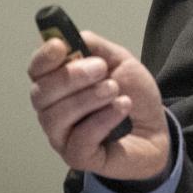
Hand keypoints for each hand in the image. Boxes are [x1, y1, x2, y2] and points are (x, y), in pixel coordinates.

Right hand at [28, 30, 170, 180]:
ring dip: (88, 98)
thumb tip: (72, 36)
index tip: (61, 46)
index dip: (44, 58)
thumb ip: (97, 48)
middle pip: (41, 93)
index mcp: (58, 85)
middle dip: (70, 77)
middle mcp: (52, 111)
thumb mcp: (121, 62)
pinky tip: (122, 108)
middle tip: (101, 68)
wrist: (156, 130)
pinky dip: (102, 120)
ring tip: (115, 90)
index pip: (36, 71)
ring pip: (56, 116)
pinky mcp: (77, 156)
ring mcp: (62, 136)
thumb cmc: (133, 96)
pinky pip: (79, 140)